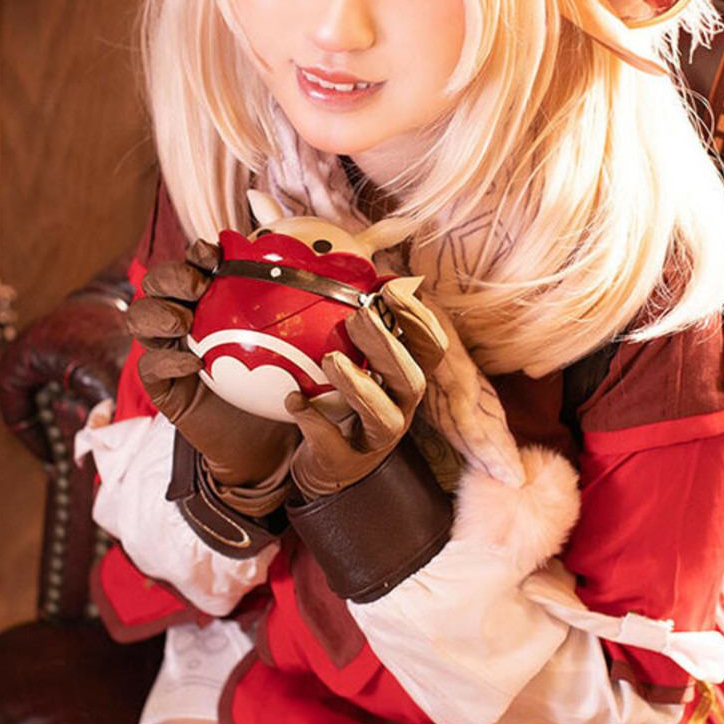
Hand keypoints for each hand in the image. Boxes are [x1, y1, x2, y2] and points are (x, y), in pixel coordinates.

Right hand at [127, 239, 296, 496]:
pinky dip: (167, 358)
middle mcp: (186, 320)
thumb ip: (319, 313)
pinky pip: (150, 365)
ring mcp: (168, 351)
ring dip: (158, 311)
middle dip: (172, 275)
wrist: (273, 447)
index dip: (200, 252)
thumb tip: (373, 278)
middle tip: (199, 285)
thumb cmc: (290, 389)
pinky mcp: (162, 386)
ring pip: (140, 316)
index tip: (219, 252)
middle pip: (158, 281)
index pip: (196, 264)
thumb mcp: (307, 348)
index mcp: (215, 302)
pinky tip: (192, 362)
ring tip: (184, 320)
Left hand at [287, 277, 447, 499]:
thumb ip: (346, 319)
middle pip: (413, 380)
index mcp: (403, 379)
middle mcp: (400, 409)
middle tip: (358, 317)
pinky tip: (293, 401)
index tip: (392, 290)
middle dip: (389, 347)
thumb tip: (334, 257)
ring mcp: (376, 442)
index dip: (419, 320)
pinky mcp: (347, 466)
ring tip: (330, 359)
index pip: (429, 348)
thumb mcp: (344, 355)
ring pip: (385, 418)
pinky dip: (316, 425)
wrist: (316, 460)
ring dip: (360, 386)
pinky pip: (337, 449)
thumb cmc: (332, 397)